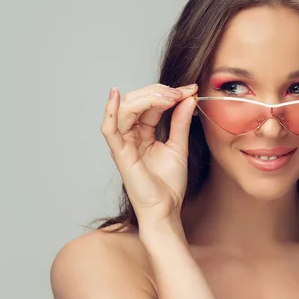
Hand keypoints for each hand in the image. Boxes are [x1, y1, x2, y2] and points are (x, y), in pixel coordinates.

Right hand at [100, 83, 198, 224]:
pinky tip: (115, 97)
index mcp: (143, 132)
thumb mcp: (179, 145)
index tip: (190, 89)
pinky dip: (110, 112)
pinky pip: (109, 129)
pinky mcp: (120, 153)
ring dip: (147, 97)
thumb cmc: (169, 184)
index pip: (151, 104)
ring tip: (170, 97)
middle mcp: (130, 135)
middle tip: (181, 93)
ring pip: (126, 109)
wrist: (166, 208)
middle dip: (159, 92)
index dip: (168, 93)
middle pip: (137, 101)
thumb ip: (181, 120)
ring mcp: (123, 143)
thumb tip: (188, 97)